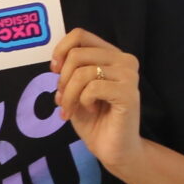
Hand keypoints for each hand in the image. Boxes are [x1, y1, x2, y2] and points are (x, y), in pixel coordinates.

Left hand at [51, 30, 142, 171]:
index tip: (54, 71)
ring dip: (69, 95)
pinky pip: (92, 88)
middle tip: (62, 100)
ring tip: (71, 109)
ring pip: (82, 73)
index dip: (60, 50)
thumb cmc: (94, 119)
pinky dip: (83, 101)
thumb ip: (68, 72)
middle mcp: (124, 60)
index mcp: (111, 55)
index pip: (80, 35)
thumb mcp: (74, 91)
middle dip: (62, 80)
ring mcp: (129, 75)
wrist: (113, 149)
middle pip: (77, 55)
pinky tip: (91, 109)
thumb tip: (56, 62)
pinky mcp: (129, 93)